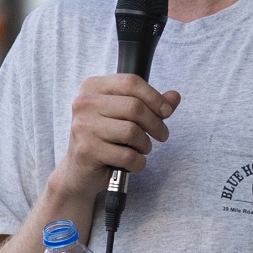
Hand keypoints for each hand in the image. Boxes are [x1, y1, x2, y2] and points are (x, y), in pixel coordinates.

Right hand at [57, 74, 180, 201]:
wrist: (78, 170)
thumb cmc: (104, 138)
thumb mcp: (124, 116)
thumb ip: (149, 104)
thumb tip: (174, 96)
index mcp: (92, 87)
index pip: (131, 82)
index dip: (155, 97)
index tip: (166, 112)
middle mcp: (84, 103)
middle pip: (135, 107)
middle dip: (156, 124)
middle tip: (161, 135)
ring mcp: (83, 127)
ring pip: (132, 132)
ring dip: (145, 145)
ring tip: (141, 149)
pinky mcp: (87, 150)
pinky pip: (127, 156)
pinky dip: (138, 163)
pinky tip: (133, 163)